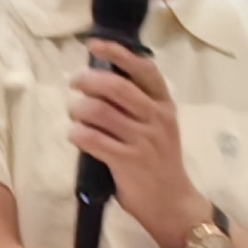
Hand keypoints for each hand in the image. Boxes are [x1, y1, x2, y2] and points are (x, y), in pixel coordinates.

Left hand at [66, 42, 207, 247]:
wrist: (173, 203)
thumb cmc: (159, 160)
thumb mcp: (158, 125)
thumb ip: (136, 102)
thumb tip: (98, 76)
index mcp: (165, 105)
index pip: (144, 70)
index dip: (117, 53)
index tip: (93, 44)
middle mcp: (157, 119)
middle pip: (115, 86)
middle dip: (87, 81)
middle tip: (75, 84)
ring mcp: (144, 141)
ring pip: (99, 111)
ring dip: (78, 110)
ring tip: (76, 116)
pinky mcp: (128, 161)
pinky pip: (92, 138)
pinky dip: (77, 134)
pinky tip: (76, 136)